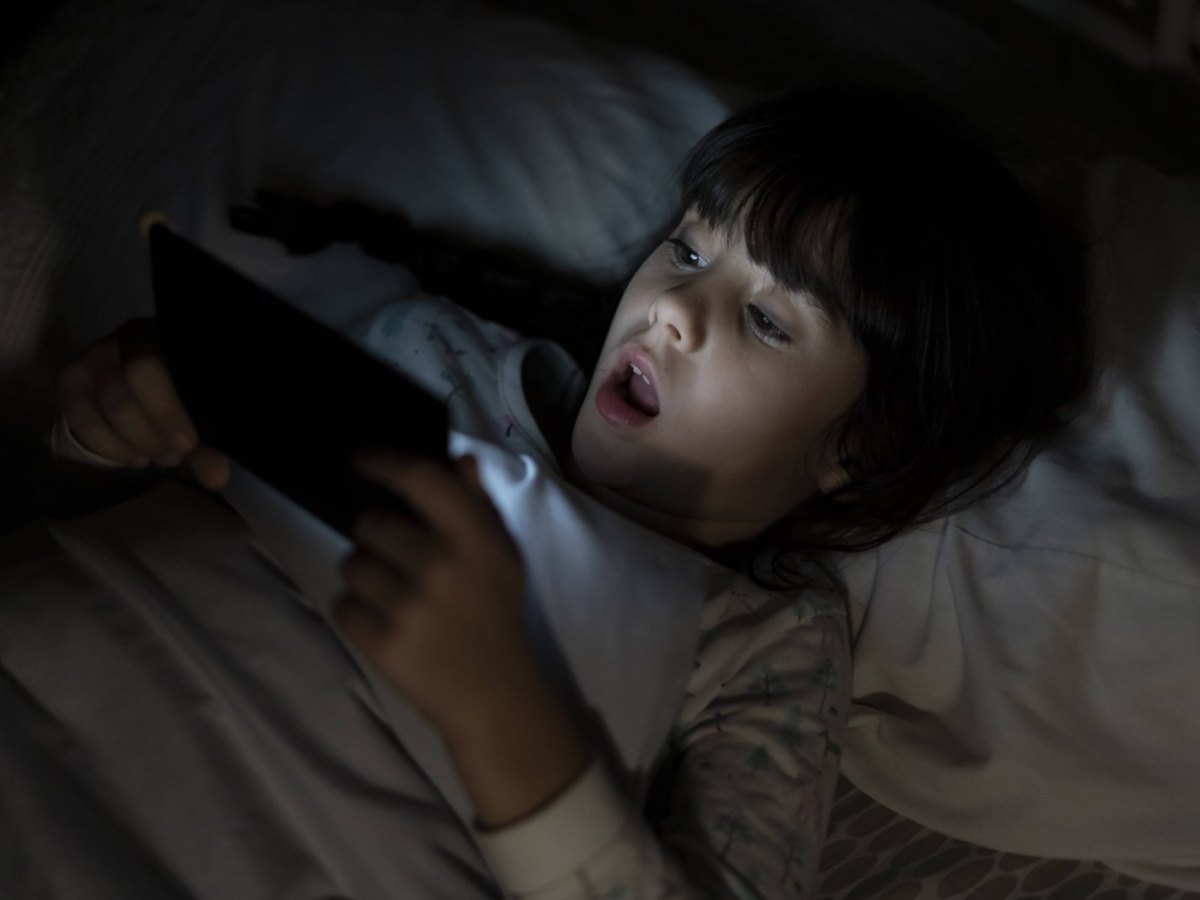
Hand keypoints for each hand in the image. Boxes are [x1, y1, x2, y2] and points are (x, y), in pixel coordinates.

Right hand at [55, 317, 230, 489]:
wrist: (146, 385)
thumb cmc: (182, 394)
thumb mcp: (199, 414)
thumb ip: (210, 445)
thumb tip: (217, 477)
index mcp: (166, 338)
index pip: (152, 367)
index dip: (167, 412)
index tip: (187, 445)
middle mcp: (126, 339)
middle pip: (126, 385)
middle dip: (150, 431)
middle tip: (172, 455)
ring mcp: (94, 356)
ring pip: (106, 401)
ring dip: (132, 440)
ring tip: (157, 457)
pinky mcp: (72, 379)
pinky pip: (79, 416)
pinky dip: (108, 446)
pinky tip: (133, 456)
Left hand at [336, 452, 590, 826]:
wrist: (494, 691)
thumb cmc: (496, 613)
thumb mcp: (502, 555)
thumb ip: (478, 505)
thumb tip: (458, 460)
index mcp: (475, 539)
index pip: (421, 481)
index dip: (384, 463)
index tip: (361, 460)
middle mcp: (441, 567)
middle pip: (371, 525)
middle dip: (375, 536)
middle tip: (395, 557)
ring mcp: (410, 607)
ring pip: (351, 565)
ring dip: (363, 575)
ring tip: (391, 594)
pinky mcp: (383, 644)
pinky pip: (343, 606)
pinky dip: (356, 613)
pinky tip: (385, 623)